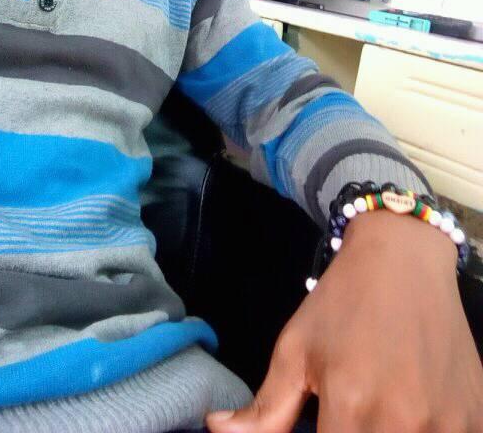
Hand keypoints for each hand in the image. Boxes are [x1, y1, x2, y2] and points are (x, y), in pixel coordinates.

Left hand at [206, 209, 482, 431]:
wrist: (405, 259)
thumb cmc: (343, 303)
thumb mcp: (296, 348)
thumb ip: (265, 407)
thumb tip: (217, 431)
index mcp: (351, 406)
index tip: (316, 428)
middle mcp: (404, 422)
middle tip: (343, 419)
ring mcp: (448, 424)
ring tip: (376, 413)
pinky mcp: (476, 419)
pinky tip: (412, 414)